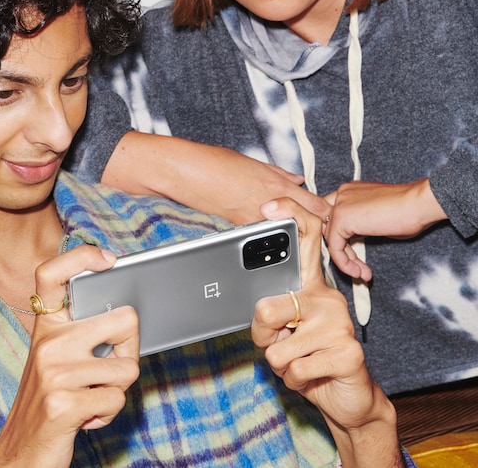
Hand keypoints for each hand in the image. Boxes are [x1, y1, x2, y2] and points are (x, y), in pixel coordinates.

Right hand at [0, 244, 139, 467]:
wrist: (20, 453)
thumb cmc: (50, 400)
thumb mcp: (57, 358)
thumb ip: (82, 333)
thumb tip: (128, 315)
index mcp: (46, 325)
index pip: (51, 273)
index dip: (81, 257)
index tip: (108, 260)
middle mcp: (48, 342)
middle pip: (125, 319)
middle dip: (130, 348)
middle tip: (111, 367)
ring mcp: (55, 372)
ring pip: (128, 368)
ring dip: (117, 389)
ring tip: (90, 397)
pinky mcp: (63, 404)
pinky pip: (117, 399)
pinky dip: (109, 413)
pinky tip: (86, 416)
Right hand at [104, 132, 330, 224]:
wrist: (186, 172)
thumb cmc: (215, 162)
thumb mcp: (252, 163)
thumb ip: (277, 174)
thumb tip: (296, 179)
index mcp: (276, 185)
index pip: (315, 206)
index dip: (325, 214)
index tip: (328, 218)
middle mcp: (269, 205)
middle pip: (304, 224)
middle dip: (310, 228)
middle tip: (314, 232)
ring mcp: (255, 219)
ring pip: (283, 233)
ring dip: (288, 234)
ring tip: (290, 236)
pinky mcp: (238, 229)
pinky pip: (260, 235)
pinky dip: (265, 236)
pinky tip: (263, 236)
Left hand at [251, 198, 403, 467]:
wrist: (351, 398)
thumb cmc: (311, 357)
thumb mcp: (287, 329)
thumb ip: (273, 311)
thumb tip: (256, 306)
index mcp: (312, 285)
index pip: (307, 239)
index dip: (289, 217)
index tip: (268, 208)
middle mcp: (327, 297)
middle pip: (268, 307)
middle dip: (261, 336)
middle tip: (277, 343)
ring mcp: (339, 324)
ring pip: (278, 349)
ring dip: (281, 366)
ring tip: (300, 363)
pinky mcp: (349, 353)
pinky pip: (296, 370)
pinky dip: (295, 382)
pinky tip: (312, 378)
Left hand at [324, 178, 447, 279]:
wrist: (419, 204)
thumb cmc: (409, 211)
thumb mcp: (378, 218)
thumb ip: (362, 224)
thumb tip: (355, 238)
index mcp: (350, 192)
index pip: (332, 216)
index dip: (340, 238)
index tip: (353, 255)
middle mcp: (342, 195)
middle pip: (328, 227)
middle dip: (342, 251)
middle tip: (357, 267)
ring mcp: (340, 204)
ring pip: (331, 238)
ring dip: (345, 260)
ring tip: (361, 273)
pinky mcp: (342, 217)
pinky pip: (335, 246)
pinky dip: (344, 263)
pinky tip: (358, 271)